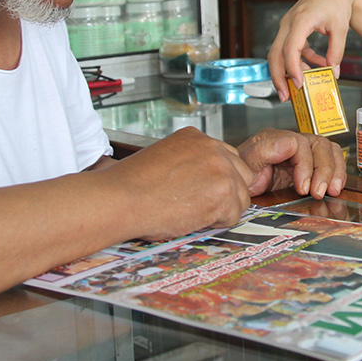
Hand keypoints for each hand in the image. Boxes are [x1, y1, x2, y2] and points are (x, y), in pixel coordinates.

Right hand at [117, 127, 255, 236]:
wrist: (121, 199)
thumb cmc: (132, 185)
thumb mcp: (163, 157)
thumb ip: (189, 162)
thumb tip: (203, 181)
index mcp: (196, 137)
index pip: (226, 158)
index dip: (216, 179)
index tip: (203, 190)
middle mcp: (212, 148)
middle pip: (240, 174)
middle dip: (225, 193)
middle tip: (200, 205)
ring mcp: (221, 170)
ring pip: (240, 196)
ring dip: (221, 209)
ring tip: (192, 212)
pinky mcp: (223, 194)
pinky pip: (233, 216)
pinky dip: (216, 223)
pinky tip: (193, 218)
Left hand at [240, 129, 346, 199]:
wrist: (241, 187)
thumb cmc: (242, 176)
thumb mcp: (245, 165)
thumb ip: (264, 151)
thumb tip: (289, 143)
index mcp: (275, 139)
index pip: (301, 144)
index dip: (305, 166)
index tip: (302, 187)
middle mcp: (293, 142)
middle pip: (320, 145)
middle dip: (324, 170)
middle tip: (319, 192)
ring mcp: (304, 152)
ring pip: (330, 151)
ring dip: (335, 171)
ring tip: (332, 191)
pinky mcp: (311, 165)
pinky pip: (332, 161)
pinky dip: (337, 174)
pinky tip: (334, 188)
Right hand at [267, 0, 358, 101]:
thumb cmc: (336, 2)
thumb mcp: (341, 28)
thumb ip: (336, 51)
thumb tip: (333, 72)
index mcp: (301, 20)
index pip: (290, 48)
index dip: (293, 68)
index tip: (299, 84)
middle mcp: (289, 23)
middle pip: (275, 54)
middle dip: (278, 77)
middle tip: (285, 96)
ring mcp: (288, 26)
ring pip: (279, 53)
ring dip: (288, 72)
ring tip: (299, 87)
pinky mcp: (291, 29)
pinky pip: (290, 49)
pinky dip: (300, 60)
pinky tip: (316, 66)